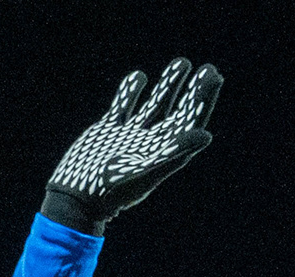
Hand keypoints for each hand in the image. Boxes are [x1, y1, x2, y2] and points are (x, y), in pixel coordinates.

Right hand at [42, 59, 219, 232]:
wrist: (79, 196)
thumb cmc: (115, 189)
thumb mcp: (148, 168)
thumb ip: (176, 150)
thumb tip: (206, 135)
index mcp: (165, 151)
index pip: (191, 120)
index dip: (204, 98)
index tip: (215, 76)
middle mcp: (152, 142)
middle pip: (179, 111)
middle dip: (193, 90)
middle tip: (209, 68)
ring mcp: (131, 136)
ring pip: (155, 104)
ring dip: (168, 85)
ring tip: (182, 63)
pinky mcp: (109, 131)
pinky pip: (124, 106)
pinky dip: (130, 92)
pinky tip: (139, 76)